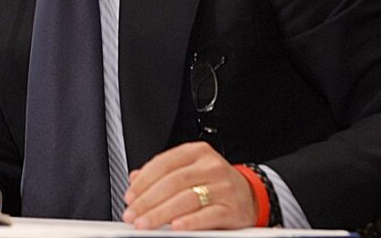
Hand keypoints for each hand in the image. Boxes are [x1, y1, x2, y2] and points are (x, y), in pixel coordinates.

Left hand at [122, 141, 255, 229]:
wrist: (250, 195)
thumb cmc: (215, 182)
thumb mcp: (190, 169)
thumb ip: (163, 172)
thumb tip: (134, 178)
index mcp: (196, 152)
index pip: (164, 163)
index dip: (144, 181)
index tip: (129, 196)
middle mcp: (210, 166)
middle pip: (172, 182)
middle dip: (148, 200)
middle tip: (132, 213)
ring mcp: (223, 187)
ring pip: (186, 199)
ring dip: (161, 213)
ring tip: (146, 223)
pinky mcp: (232, 209)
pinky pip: (208, 215)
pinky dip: (190, 222)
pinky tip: (175, 227)